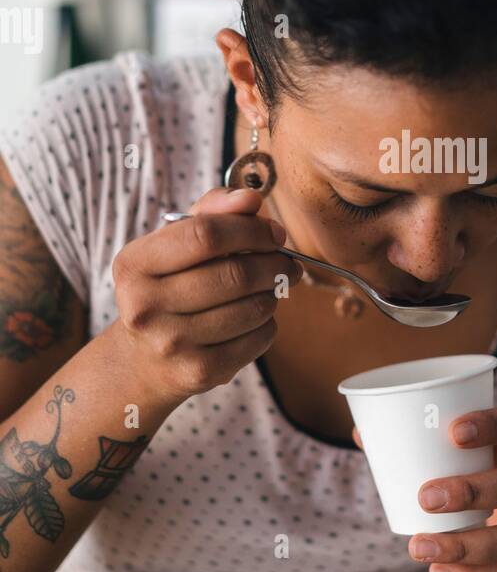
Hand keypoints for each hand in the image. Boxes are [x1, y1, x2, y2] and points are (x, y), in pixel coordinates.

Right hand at [111, 186, 301, 401]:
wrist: (144, 360)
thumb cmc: (169, 285)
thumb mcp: (175, 243)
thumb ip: (212, 211)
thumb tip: (251, 199)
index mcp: (133, 264)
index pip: (206, 234)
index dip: (251, 229)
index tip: (274, 232)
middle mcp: (143, 306)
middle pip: (234, 274)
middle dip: (274, 262)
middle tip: (287, 261)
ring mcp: (170, 344)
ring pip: (253, 307)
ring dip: (275, 292)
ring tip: (273, 286)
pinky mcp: (199, 372)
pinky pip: (258, 338)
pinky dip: (269, 323)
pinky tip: (258, 317)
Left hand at [352, 405, 496, 571]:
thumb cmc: (491, 462)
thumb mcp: (477, 445)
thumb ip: (425, 438)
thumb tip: (364, 434)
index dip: (493, 426)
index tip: (453, 431)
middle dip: (474, 492)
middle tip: (426, 497)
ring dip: (467, 546)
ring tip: (419, 547)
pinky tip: (439, 571)